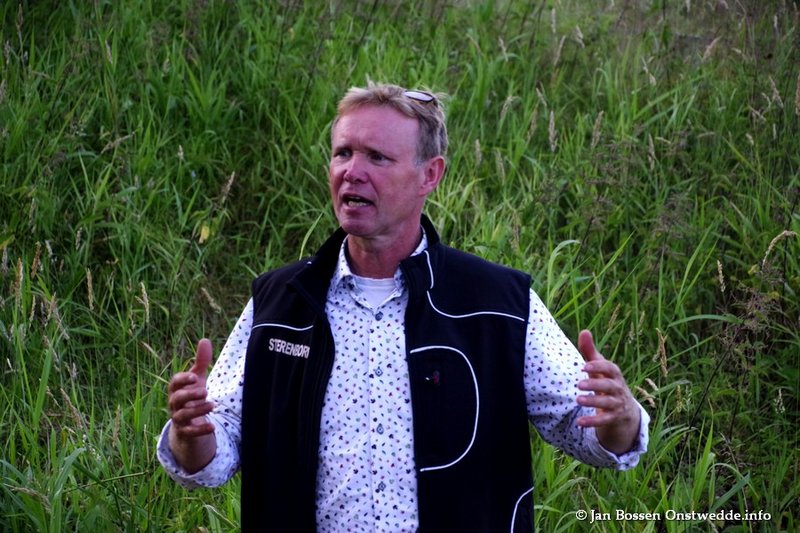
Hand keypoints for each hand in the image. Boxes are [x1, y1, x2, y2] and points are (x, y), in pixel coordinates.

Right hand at [167, 339, 216, 471]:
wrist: (187, 423)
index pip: (174, 383)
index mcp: (177, 390)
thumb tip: (204, 340)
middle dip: (189, 395)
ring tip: (212, 405)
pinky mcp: (185, 433)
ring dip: (196, 410)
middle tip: (205, 391)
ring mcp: (178, 419)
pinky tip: (212, 427)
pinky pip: (189, 433)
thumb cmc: (192, 396)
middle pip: (176, 399)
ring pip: (182, 416)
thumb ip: (201, 362)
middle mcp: (175, 404)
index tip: (194, 376)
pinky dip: (200, 430)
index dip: (183, 379)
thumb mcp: (197, 379)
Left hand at [575, 330, 639, 454]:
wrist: (625, 410)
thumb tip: (584, 331)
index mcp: (615, 375)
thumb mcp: (599, 368)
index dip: (599, 367)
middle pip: (610, 386)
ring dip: (593, 402)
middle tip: (578, 384)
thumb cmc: (607, 382)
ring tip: (578, 400)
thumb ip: (590, 351)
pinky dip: (592, 422)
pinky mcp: (614, 418)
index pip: (611, 368)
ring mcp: (618, 404)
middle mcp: (618, 389)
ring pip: (607, 403)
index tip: (584, 366)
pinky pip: (604, 420)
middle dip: (595, 384)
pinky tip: (579, 423)